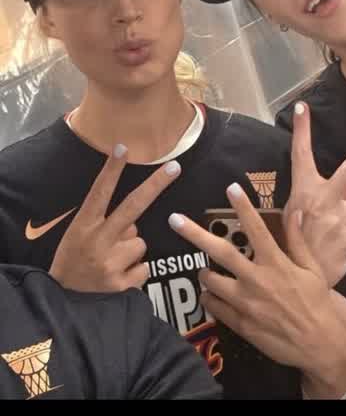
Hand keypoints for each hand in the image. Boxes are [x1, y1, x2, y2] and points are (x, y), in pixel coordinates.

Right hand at [50, 144, 180, 291]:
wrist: (63, 307)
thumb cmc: (73, 266)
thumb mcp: (76, 238)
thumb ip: (103, 225)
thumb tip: (136, 218)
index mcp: (83, 227)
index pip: (99, 192)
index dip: (111, 170)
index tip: (123, 147)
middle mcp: (98, 241)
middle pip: (132, 206)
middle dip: (156, 184)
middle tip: (175, 166)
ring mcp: (110, 262)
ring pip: (141, 243)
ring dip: (132, 251)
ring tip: (111, 265)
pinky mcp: (121, 283)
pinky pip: (143, 267)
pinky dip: (135, 273)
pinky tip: (117, 280)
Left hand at [168, 183, 345, 397]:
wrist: (319, 346)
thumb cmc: (317, 303)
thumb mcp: (312, 269)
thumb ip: (298, 241)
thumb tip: (294, 212)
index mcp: (276, 263)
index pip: (256, 228)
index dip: (243, 206)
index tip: (231, 188)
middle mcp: (256, 279)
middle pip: (220, 252)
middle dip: (195, 234)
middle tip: (174, 220)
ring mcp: (245, 303)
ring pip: (210, 280)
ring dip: (204, 271)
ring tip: (206, 270)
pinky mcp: (239, 323)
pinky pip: (213, 306)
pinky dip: (208, 297)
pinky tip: (212, 294)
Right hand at [285, 102, 345, 286]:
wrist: (301, 281)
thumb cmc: (294, 244)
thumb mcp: (297, 216)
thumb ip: (326, 197)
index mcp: (304, 191)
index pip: (301, 154)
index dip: (303, 130)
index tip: (304, 107)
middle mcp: (323, 199)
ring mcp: (339, 218)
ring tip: (327, 233)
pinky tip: (333, 245)